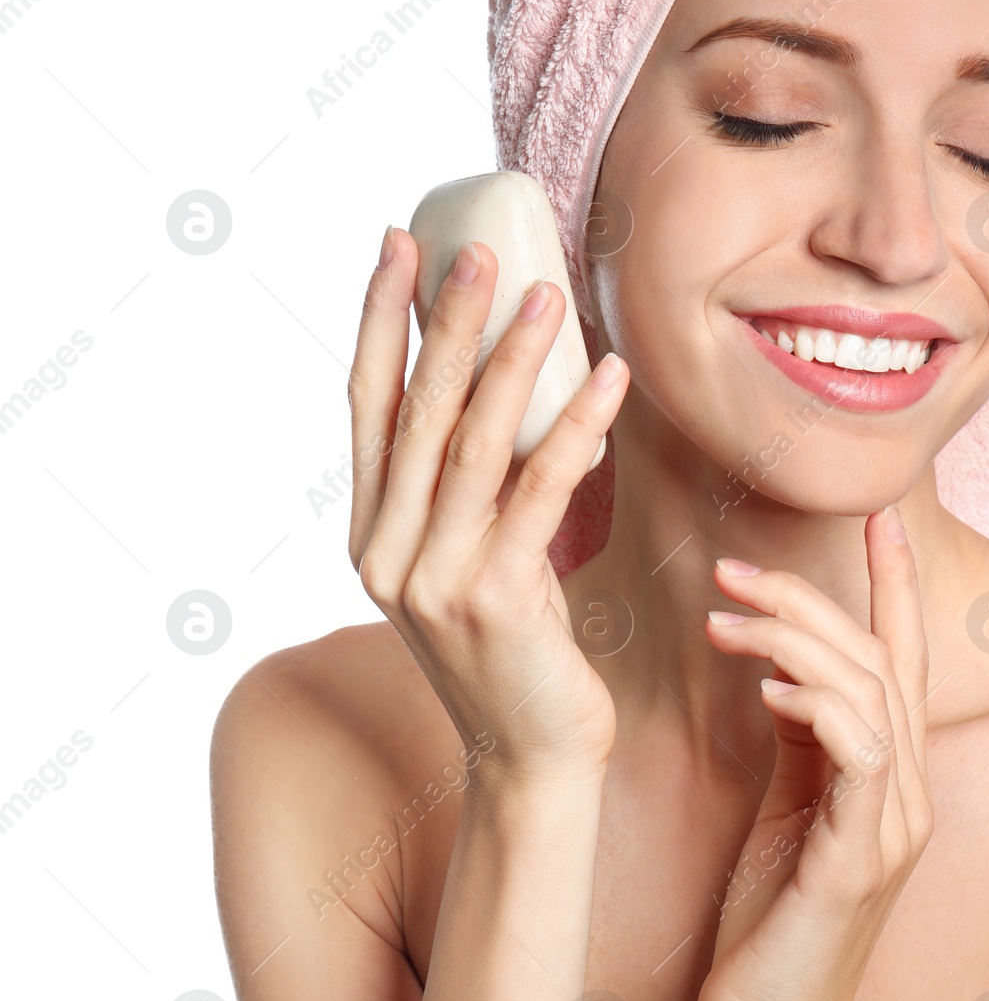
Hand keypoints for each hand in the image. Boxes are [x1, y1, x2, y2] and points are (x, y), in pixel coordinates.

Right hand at [347, 226, 629, 784]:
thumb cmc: (514, 647)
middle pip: (415, 410)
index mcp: (371, 532)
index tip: (396, 245)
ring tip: (547, 294)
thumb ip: (469, 488)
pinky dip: (577, 428)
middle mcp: (384, 551)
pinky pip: (540, 492)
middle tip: (480, 249)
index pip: (366, 404)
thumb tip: (508, 385)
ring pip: (471, 443)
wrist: (532, 755)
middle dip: (447, 322)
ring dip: (513, 360)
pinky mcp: (492, 599)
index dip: (379, 320)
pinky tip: (610, 379)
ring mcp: (430, 578)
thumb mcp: (473, 556)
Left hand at [695, 508, 933, 1000]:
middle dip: (810, 600)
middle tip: (732, 569)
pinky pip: (861, 758)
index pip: (903, 659)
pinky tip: (768, 689)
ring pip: (873, 695)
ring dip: (797, 641)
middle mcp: (909, 792)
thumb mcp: (787, 806)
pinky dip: (822, 708)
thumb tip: (784, 668)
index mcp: (891, 775)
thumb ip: (802, 738)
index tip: (880, 517)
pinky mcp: (860, 862)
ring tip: (724, 617)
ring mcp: (893, 828)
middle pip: (879, 662)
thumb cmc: (769, 918)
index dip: (896, 586)